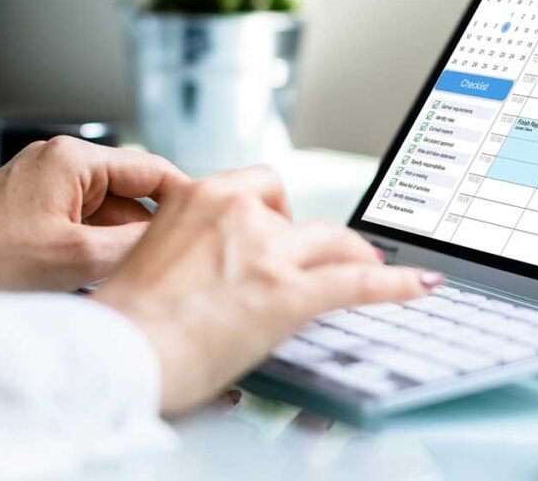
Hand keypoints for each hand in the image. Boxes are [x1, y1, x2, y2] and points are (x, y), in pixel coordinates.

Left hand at [0, 136, 187, 290]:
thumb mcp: (77, 258)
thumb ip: (135, 242)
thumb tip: (177, 238)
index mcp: (73, 159)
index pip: (151, 169)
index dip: (184, 198)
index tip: (207, 224)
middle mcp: (60, 161)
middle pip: (131, 191)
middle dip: (146, 228)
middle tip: (167, 261)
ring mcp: (45, 182)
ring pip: (108, 210)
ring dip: (118, 241)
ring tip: (124, 275)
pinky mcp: (33, 204)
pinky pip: (83, 220)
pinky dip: (94, 246)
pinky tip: (94, 276)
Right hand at [93, 166, 441, 413]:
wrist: (117, 354)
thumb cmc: (123, 320)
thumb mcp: (151, 258)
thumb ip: (187, 246)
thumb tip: (210, 269)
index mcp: (198, 197)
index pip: (258, 184)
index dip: (277, 209)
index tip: (283, 226)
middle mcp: (238, 212)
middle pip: (298, 212)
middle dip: (310, 235)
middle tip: (313, 259)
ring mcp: (268, 251)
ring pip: (333, 241)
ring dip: (351, 256)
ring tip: (367, 268)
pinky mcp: (289, 293)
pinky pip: (357, 281)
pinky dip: (395, 283)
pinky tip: (420, 284)